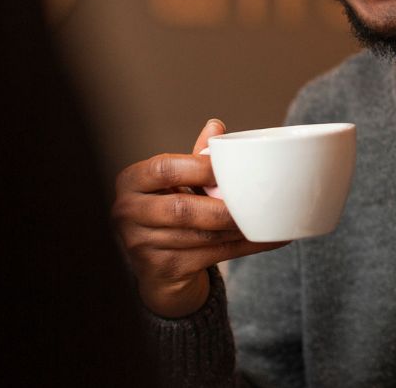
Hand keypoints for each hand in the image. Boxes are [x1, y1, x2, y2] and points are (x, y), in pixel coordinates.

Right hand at [112, 119, 287, 317]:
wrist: (158, 267)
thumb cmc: (171, 212)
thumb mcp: (177, 182)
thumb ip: (195, 158)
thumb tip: (215, 126)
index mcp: (132, 181)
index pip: (164, 169)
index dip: (199, 167)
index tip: (231, 167)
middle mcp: (127, 212)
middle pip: (182, 209)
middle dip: (223, 207)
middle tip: (257, 200)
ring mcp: (140, 245)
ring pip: (200, 236)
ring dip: (238, 228)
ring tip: (268, 218)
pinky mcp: (160, 270)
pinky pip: (211, 256)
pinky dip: (244, 246)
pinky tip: (268, 238)